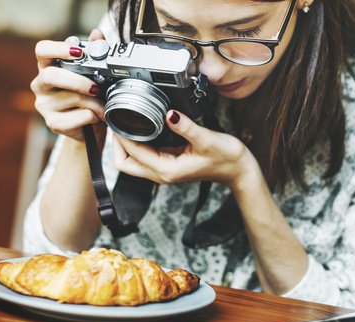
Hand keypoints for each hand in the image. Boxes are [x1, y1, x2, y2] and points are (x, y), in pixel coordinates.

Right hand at [30, 29, 106, 143]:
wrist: (89, 127)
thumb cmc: (88, 96)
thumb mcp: (93, 73)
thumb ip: (94, 52)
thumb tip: (97, 34)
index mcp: (48, 67)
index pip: (42, 50)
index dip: (58, 49)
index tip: (78, 52)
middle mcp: (41, 84)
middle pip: (52, 76)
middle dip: (79, 82)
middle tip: (96, 88)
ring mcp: (44, 104)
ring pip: (72, 98)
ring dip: (95, 103)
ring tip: (103, 106)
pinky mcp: (53, 123)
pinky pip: (79, 116)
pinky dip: (94, 116)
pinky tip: (96, 117)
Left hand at [111, 110, 259, 190]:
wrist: (238, 170)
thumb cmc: (226, 159)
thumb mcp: (207, 139)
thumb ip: (186, 127)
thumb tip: (169, 114)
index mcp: (167, 170)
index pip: (132, 154)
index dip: (121, 136)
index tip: (117, 118)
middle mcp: (161, 173)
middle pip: (124, 163)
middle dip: (116, 144)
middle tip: (117, 121)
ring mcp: (163, 169)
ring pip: (132, 160)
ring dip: (125, 143)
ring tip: (125, 121)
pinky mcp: (168, 163)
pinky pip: (144, 155)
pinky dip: (137, 142)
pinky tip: (141, 126)